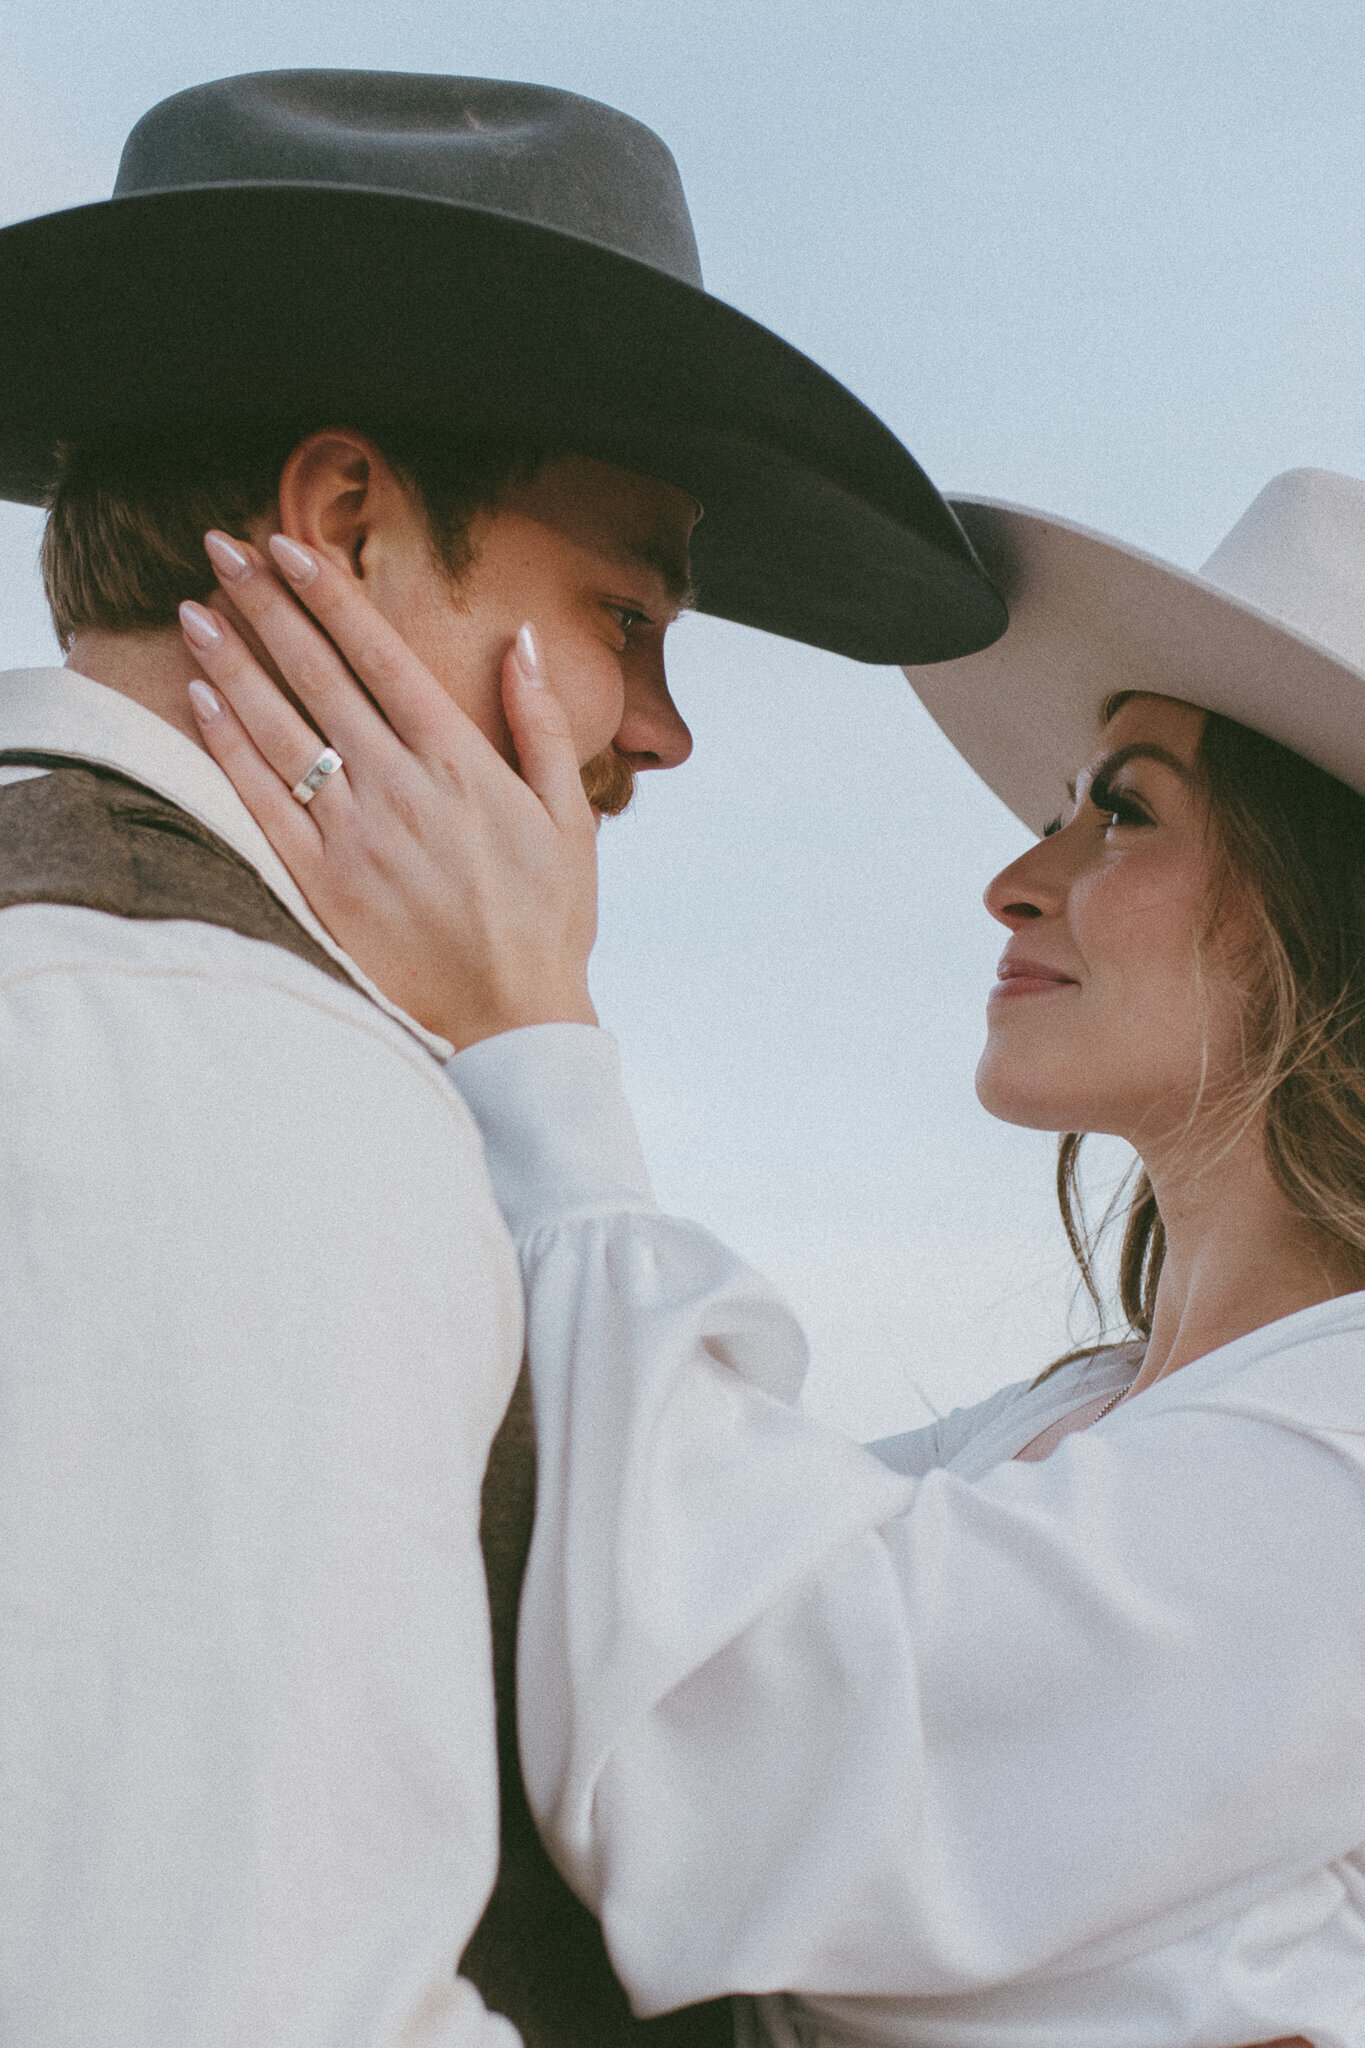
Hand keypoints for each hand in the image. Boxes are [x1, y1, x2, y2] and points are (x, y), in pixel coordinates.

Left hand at [180, 530, 598, 1049]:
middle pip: (318, 676)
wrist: (513, 1016)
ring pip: (281, 730)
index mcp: (460, 761)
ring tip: (193, 609)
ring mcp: (356, 835)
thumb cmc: (549, 917)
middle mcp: (400, 786)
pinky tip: (200, 701)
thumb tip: (523, 637)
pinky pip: (264, 804)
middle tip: (219, 548)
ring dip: (232, 664)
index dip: (330, 596)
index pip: (381, 656)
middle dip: (266, 605)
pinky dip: (229, 749)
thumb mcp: (570, 816)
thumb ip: (540, 721)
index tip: (287, 545)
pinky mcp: (324, 885)